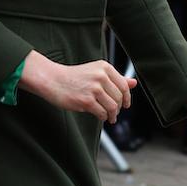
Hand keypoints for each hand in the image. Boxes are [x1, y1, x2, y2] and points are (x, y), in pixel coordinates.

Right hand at [20, 51, 136, 122]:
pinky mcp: (86, 101)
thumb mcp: (96, 73)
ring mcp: (94, 89)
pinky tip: (100, 117)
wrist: (52, 80)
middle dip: (118, 108)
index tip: (125, 105)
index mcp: (105, 68)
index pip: (124, 85)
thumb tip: (134, 83)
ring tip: (109, 117)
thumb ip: (115, 78)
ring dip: (112, 115)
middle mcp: (101, 76)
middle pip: (119, 97)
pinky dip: (103, 117)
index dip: (126, 98)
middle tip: (114, 113)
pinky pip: (102, 113)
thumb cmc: (73, 77)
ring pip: (112, 107)